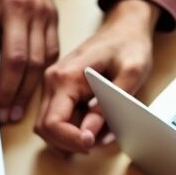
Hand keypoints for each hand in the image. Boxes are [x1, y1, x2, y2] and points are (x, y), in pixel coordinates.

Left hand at [0, 0, 58, 122]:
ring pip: (36, 59)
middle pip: (15, 59)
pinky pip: (51, 49)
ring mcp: (38, 11)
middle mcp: (16, 7)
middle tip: (1, 116)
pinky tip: (34, 89)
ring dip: (26, 89)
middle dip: (7, 92)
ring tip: (15, 110)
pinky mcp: (52, 15)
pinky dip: (43, 73)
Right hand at [37, 0, 159, 153]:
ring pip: (47, 126)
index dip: (70, 140)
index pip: (53, 123)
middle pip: (45, 128)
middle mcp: (52, 80)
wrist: (124, 28)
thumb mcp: (130, 74)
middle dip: (68, 143)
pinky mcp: (58, 89)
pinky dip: (69, 131)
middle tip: (94, 145)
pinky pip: (55, 118)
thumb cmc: (129, 46)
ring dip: (67, 139)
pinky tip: (88, 130)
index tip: (92, 143)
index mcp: (66, 76)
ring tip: (94, 138)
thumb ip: (108, 106)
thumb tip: (89, 133)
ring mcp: (52, 85)